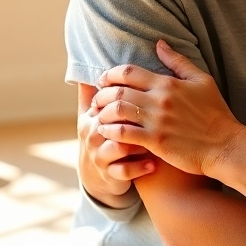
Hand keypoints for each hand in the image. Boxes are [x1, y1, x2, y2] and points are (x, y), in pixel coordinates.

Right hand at [77, 85, 154, 208]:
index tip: (147, 88)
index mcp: (91, 116)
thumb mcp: (94, 116)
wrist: (99, 174)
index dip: (123, 91)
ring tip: (157, 137)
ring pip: (118, 145)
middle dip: (133, 114)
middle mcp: (93, 135)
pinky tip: (154, 163)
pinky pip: (124, 171)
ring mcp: (100, 156)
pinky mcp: (110, 174)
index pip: (104, 98)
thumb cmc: (103, 136)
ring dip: (138, 140)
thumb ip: (92, 94)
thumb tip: (87, 71)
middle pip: (111, 119)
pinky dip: (139, 167)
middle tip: (157, 110)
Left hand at [94, 41, 242, 176]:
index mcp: (167, 83)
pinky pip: (123, 134)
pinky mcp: (155, 141)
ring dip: (103, 113)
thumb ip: (178, 61)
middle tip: (97, 100)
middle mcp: (159, 100)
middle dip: (101, 94)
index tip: (103, 80)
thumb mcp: (201, 80)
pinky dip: (110, 131)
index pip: (128, 72)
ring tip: (98, 117)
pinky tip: (107, 133)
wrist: (224, 144)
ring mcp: (156, 121)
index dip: (110, 74)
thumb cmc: (215, 112)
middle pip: (118, 90)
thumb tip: (159, 43)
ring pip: (117, 111)